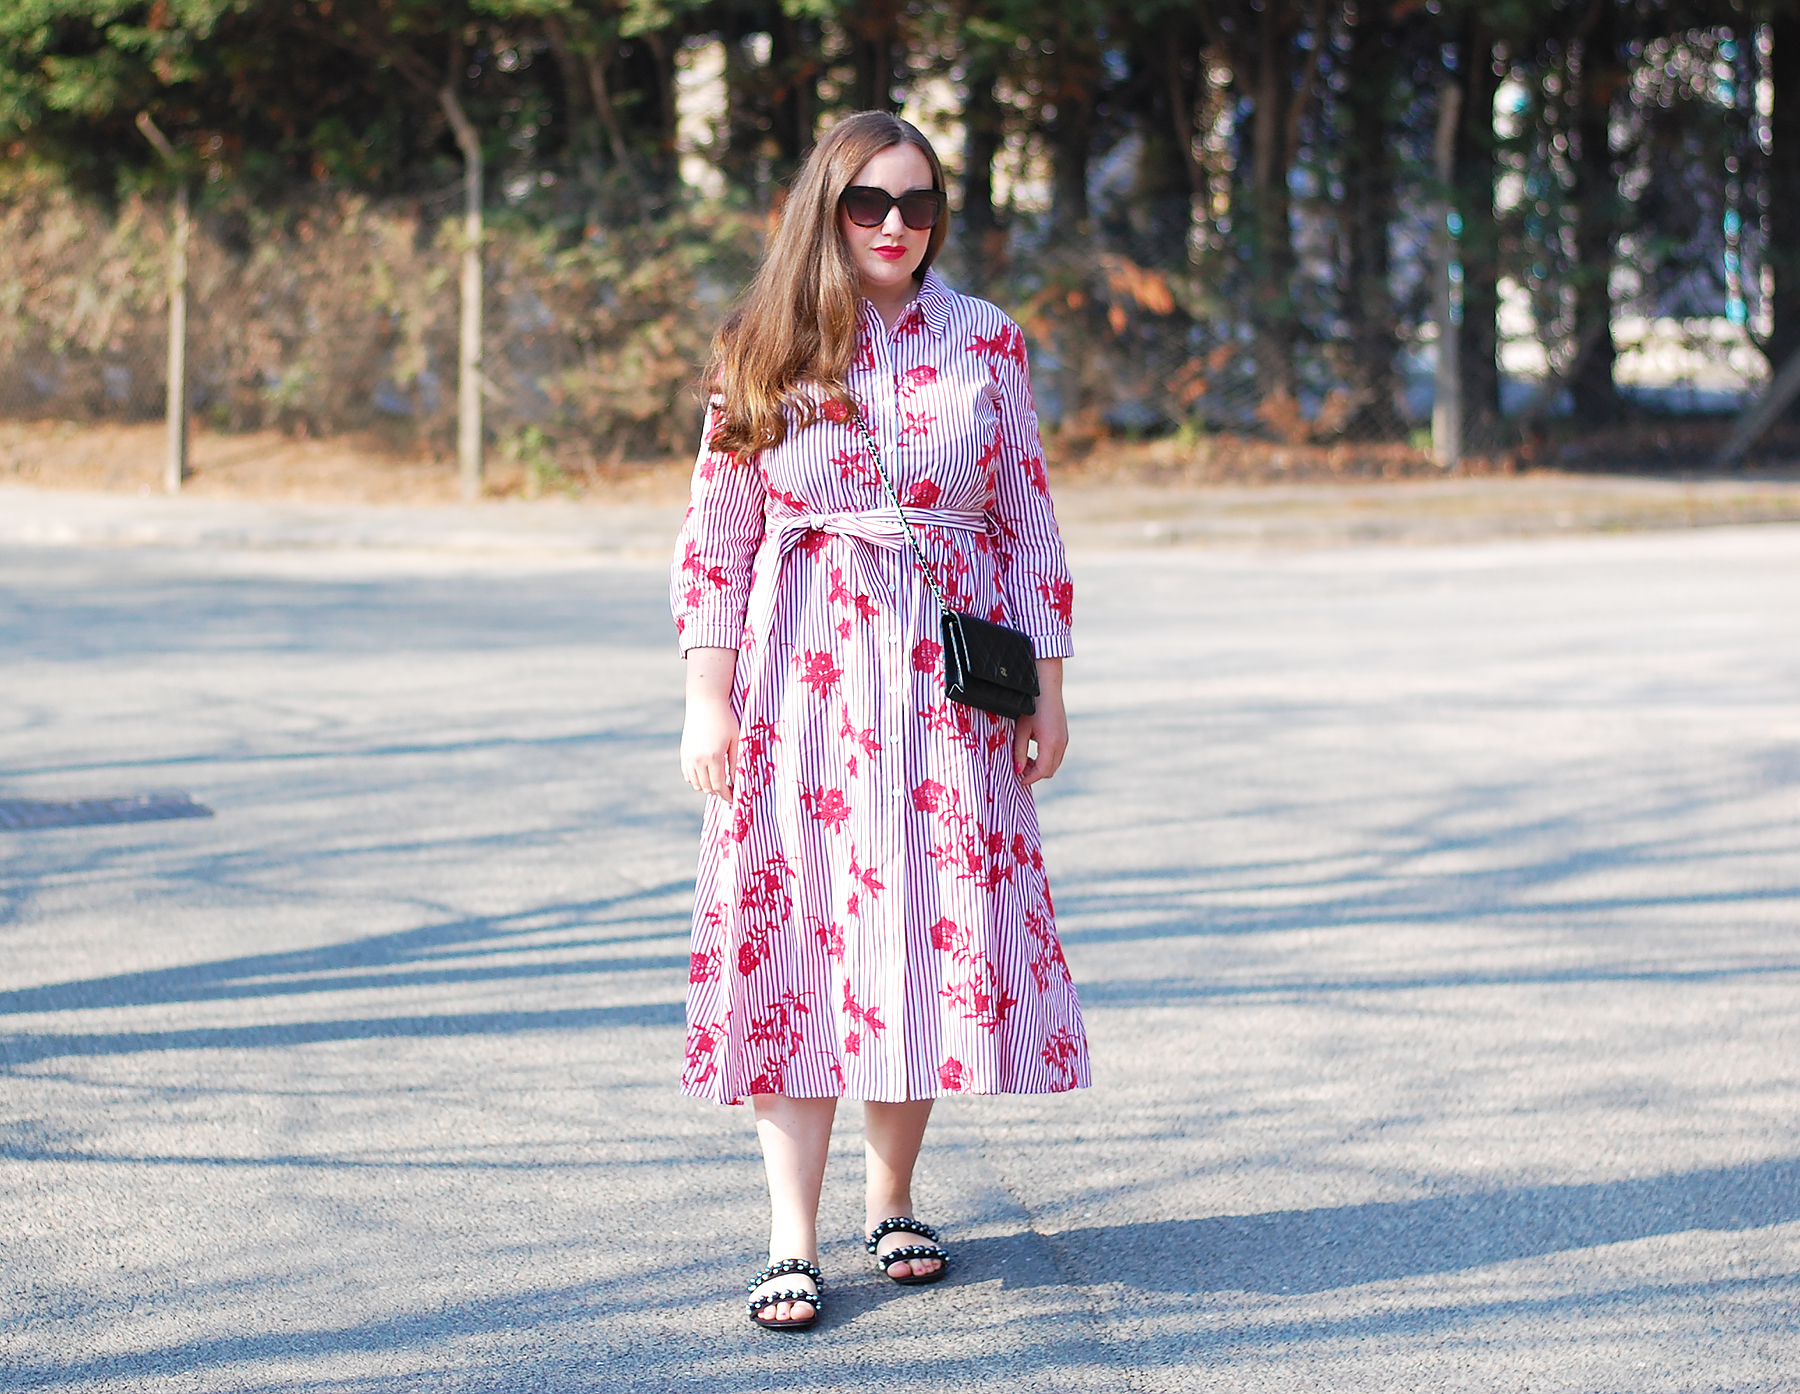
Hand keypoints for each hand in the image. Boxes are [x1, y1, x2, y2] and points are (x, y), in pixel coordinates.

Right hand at [681, 647, 739, 799]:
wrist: (705, 703)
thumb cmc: (725, 720)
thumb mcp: (736, 740)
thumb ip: (736, 762)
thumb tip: (737, 781)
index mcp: (714, 757)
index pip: (719, 786)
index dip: (727, 795)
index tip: (733, 798)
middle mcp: (699, 760)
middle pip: (707, 788)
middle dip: (718, 792)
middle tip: (728, 790)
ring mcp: (689, 757)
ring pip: (696, 784)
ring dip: (707, 787)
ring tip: (718, 782)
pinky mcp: (684, 753)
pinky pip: (688, 775)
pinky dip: (697, 779)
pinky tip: (707, 774)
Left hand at [1012, 657, 1066, 786]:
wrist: (1047, 687)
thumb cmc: (1032, 706)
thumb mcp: (1021, 730)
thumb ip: (1019, 752)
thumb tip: (1018, 770)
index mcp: (1051, 743)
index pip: (1042, 771)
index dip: (1030, 778)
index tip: (1018, 780)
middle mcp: (1061, 743)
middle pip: (1050, 770)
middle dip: (1035, 774)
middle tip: (1019, 770)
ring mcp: (1064, 739)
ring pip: (1054, 763)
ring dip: (1040, 766)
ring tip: (1024, 760)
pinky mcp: (1064, 735)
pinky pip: (1056, 754)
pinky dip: (1046, 758)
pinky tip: (1033, 751)